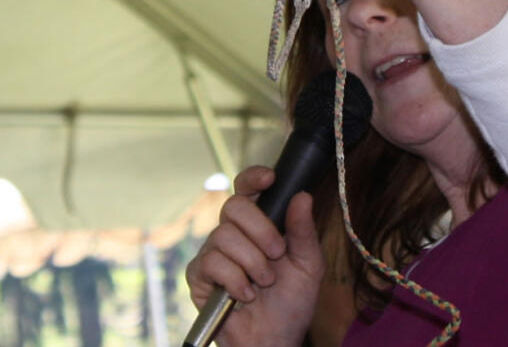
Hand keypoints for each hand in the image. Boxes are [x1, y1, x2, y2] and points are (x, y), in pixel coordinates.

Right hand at [185, 166, 324, 346]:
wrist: (275, 339)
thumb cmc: (292, 301)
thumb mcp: (308, 264)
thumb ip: (304, 230)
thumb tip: (302, 195)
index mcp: (260, 223)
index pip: (247, 188)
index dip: (253, 177)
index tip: (270, 179)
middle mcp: (233, 233)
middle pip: (234, 205)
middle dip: (261, 230)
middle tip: (277, 254)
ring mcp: (213, 253)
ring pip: (224, 235)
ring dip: (252, 262)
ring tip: (264, 282)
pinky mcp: (198, 276)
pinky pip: (211, 262)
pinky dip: (234, 280)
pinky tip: (245, 295)